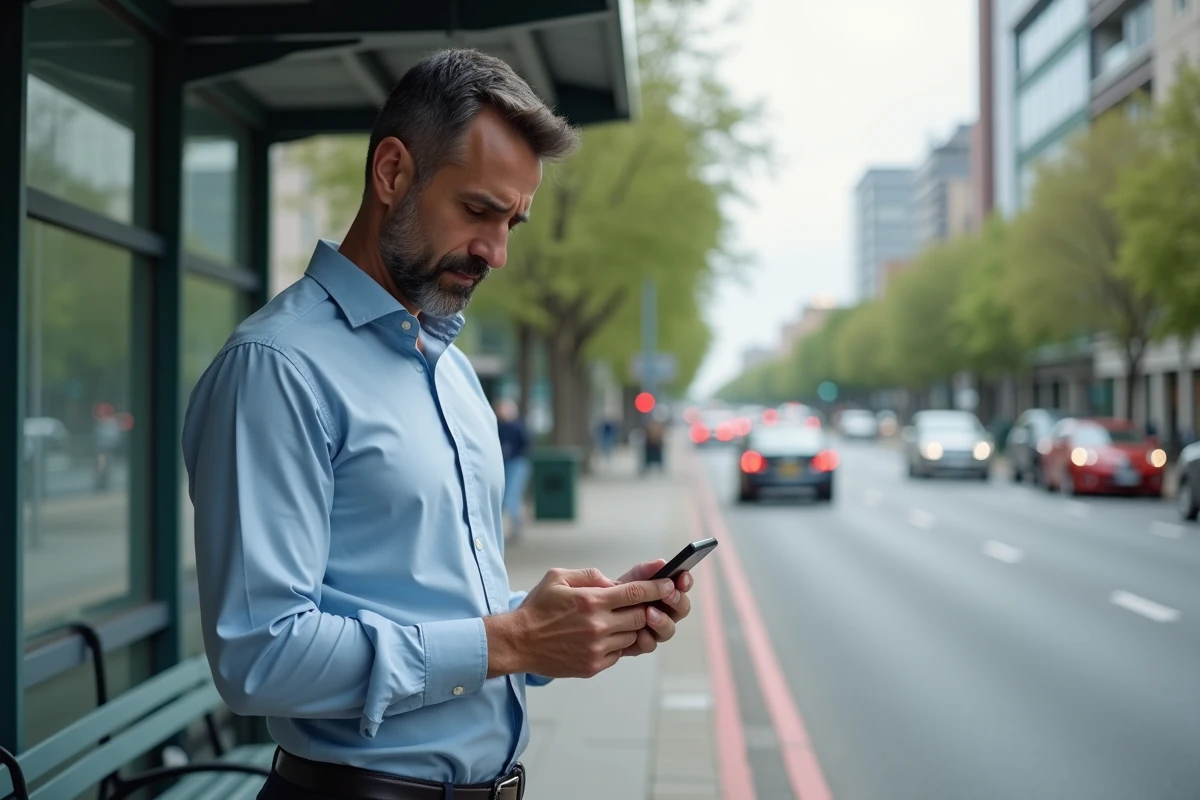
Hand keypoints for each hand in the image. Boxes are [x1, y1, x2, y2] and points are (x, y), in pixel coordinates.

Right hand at [485, 568, 678, 678]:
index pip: (636, 593)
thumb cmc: (537, 607)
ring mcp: (597, 649)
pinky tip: (604, 636)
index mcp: (591, 601)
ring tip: (619, 619)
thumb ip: (590, 575)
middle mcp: (598, 626)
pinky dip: (618, 644)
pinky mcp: (593, 665)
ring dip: (632, 627)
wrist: (517, 643)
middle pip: (640, 616)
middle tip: (650, 602)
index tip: (670, 584)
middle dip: (647, 607)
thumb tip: (613, 581)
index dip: (657, 588)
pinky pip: (619, 654)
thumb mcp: (558, 577)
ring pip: (632, 636)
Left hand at [614, 560, 693, 656]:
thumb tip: (661, 563)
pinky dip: (647, 639)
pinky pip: (651, 644)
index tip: (682, 577)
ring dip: (663, 621)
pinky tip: (640, 633)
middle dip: (678, 601)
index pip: (682, 586)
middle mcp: (664, 611)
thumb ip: (643, 572)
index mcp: (663, 593)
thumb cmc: (612, 595)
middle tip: (669, 595)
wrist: (592, 616)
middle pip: (682, 608)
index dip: (685, 581)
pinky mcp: (641, 644)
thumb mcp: (626, 580)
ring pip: (669, 629)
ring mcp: (654, 629)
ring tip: (650, 613)